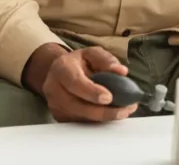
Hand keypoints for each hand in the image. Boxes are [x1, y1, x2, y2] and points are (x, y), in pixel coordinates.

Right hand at [24, 44, 138, 122]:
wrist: (61, 72)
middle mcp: (53, 88)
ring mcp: (55, 105)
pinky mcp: (60, 117)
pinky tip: (112, 115)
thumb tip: (121, 71)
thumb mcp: (93, 54)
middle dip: (102, 111)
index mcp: (61, 68)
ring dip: (103, 118)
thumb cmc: (79, 62)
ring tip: (124, 111)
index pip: (74, 82)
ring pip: (80, 118)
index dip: (91, 91)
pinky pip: (80, 124)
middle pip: (76, 105)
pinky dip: (98, 122)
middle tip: (124, 110)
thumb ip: (107, 60)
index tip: (109, 98)